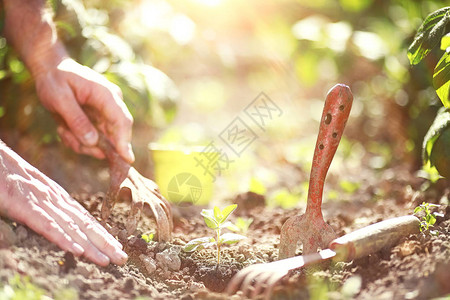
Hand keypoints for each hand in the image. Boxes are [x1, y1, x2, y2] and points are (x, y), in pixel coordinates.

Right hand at [0, 142, 127, 265]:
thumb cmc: (8, 174)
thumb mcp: (32, 191)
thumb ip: (46, 206)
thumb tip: (59, 222)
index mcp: (57, 196)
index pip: (84, 219)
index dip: (101, 234)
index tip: (116, 247)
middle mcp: (54, 199)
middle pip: (84, 225)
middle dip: (105, 243)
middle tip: (122, 258)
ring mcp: (41, 201)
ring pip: (71, 227)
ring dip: (91, 246)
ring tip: (107, 259)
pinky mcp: (24, 205)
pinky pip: (46, 224)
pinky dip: (63, 238)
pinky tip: (77, 250)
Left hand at [34, 57, 134, 162]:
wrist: (51, 70)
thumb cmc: (56, 80)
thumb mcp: (59, 98)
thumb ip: (76, 119)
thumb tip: (93, 141)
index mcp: (106, 95)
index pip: (122, 121)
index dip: (125, 141)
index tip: (127, 159)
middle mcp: (112, 105)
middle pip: (115, 134)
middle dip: (94, 146)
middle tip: (71, 139)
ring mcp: (107, 114)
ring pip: (102, 141)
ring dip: (80, 142)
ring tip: (62, 128)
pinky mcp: (99, 121)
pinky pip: (93, 140)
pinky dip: (78, 139)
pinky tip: (64, 128)